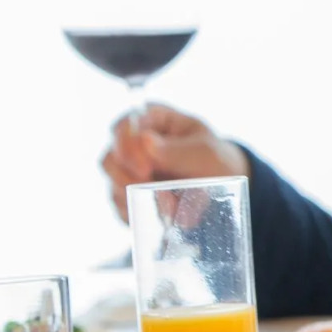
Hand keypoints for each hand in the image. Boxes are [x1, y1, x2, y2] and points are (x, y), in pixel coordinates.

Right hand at [100, 104, 248, 223]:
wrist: (222, 183)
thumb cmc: (214, 158)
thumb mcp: (205, 151)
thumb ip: (178, 149)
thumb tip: (145, 141)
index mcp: (151, 118)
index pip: (124, 126)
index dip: (128, 148)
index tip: (146, 170)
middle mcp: (132, 141)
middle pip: (110, 158)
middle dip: (129, 180)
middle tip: (156, 193)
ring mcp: (127, 168)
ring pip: (112, 184)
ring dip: (136, 198)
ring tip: (169, 205)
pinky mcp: (128, 192)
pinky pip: (120, 205)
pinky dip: (139, 212)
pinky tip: (161, 214)